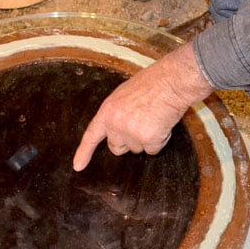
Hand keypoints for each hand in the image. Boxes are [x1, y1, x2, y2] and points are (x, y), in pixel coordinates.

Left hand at [73, 41, 214, 170]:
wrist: (171, 81)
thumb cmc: (152, 84)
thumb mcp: (124, 95)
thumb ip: (116, 114)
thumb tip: (117, 129)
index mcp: (107, 111)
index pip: (91, 136)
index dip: (84, 153)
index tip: (78, 167)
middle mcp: (115, 125)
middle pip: (117, 148)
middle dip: (127, 142)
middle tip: (141, 124)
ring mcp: (131, 133)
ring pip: (137, 149)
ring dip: (147, 139)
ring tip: (155, 118)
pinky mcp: (147, 139)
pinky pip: (153, 150)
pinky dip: (160, 140)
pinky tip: (163, 123)